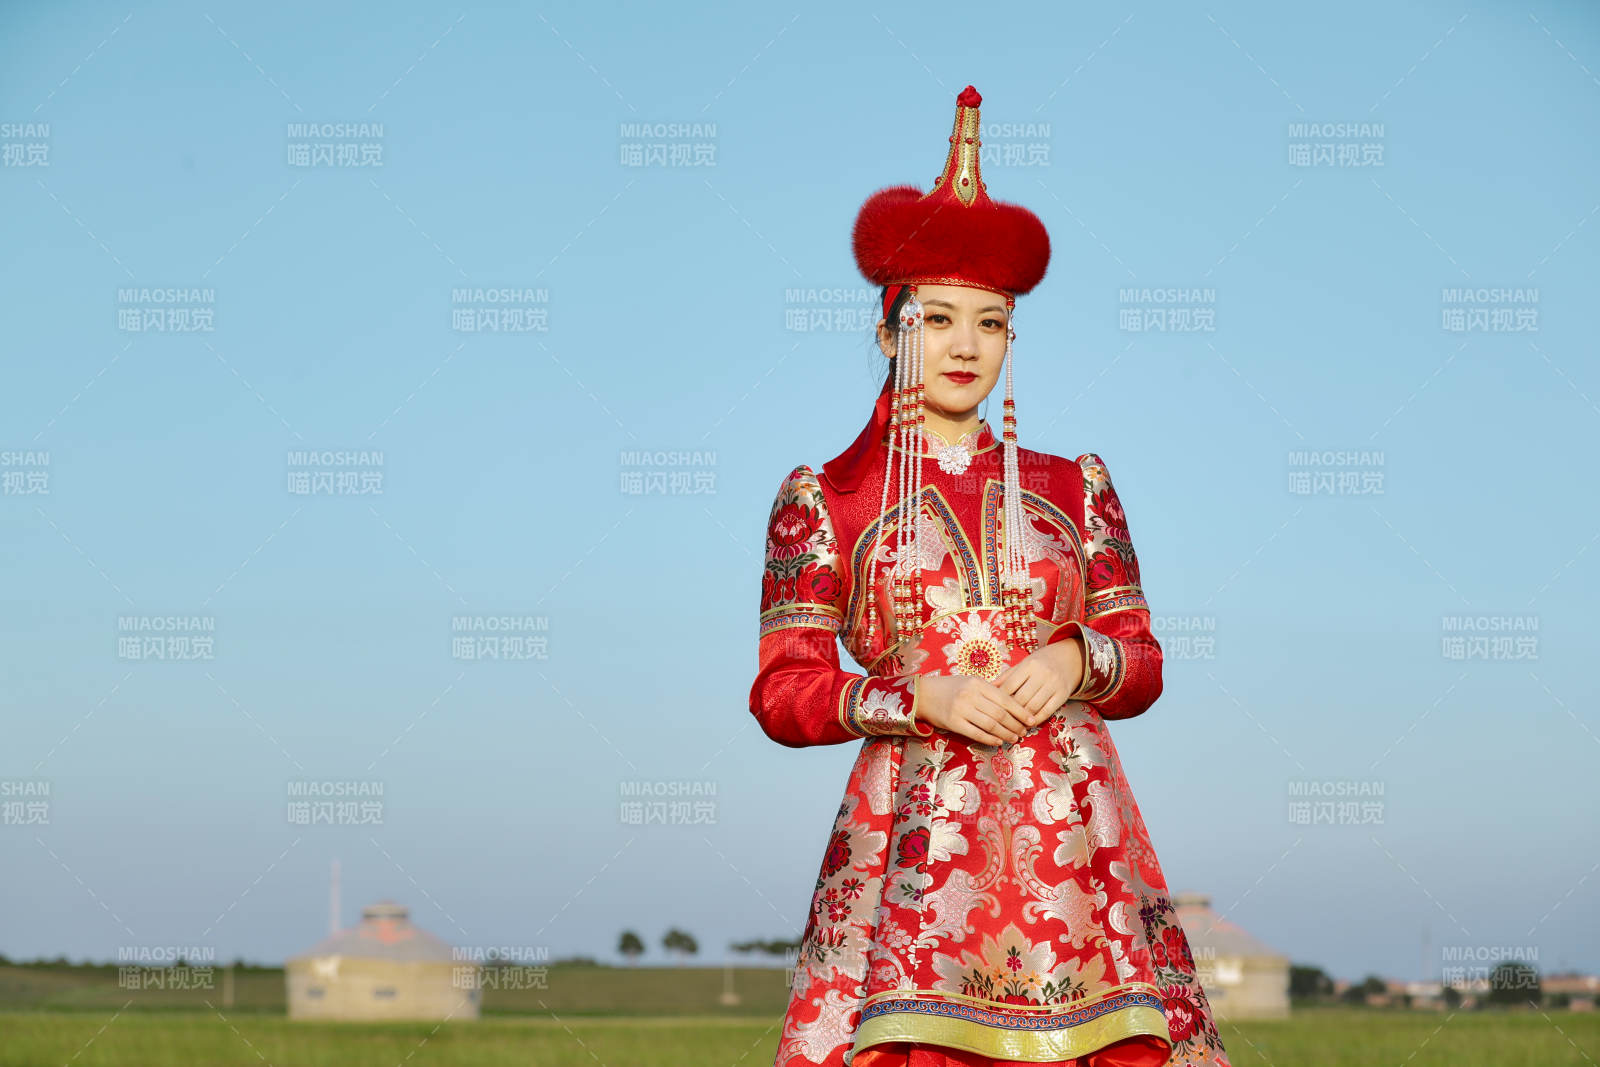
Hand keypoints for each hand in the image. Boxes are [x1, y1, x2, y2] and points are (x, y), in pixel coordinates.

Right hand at [914, 673, 1031, 746]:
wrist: (923, 694)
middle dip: (1015, 725)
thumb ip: (990, 690)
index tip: (1031, 719)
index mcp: (978, 683)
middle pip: (1000, 714)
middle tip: (1024, 731)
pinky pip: (976, 734)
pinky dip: (990, 739)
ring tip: (1014, 738)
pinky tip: (998, 741)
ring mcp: (961, 710)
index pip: (1005, 699)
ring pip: (990, 725)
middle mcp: (970, 696)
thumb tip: (1013, 705)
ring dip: (1005, 733)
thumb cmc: (951, 687)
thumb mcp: (970, 682)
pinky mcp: (953, 723)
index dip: (1020, 711)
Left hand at [993, 637, 1083, 729]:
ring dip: (1022, 718)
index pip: (1010, 685)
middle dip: (1009, 711)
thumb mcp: (1024, 664)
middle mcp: (1043, 674)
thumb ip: (1007, 676)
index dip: (1000, 699)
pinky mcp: (1062, 695)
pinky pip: (1047, 712)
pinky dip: (1035, 720)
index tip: (992, 707)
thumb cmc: (1041, 663)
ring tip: (1012, 725)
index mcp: (1029, 665)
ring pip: (1033, 707)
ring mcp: (1054, 685)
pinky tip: (1028, 723)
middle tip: (1000, 720)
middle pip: (1021, 698)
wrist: (1069, 659)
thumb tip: (988, 688)